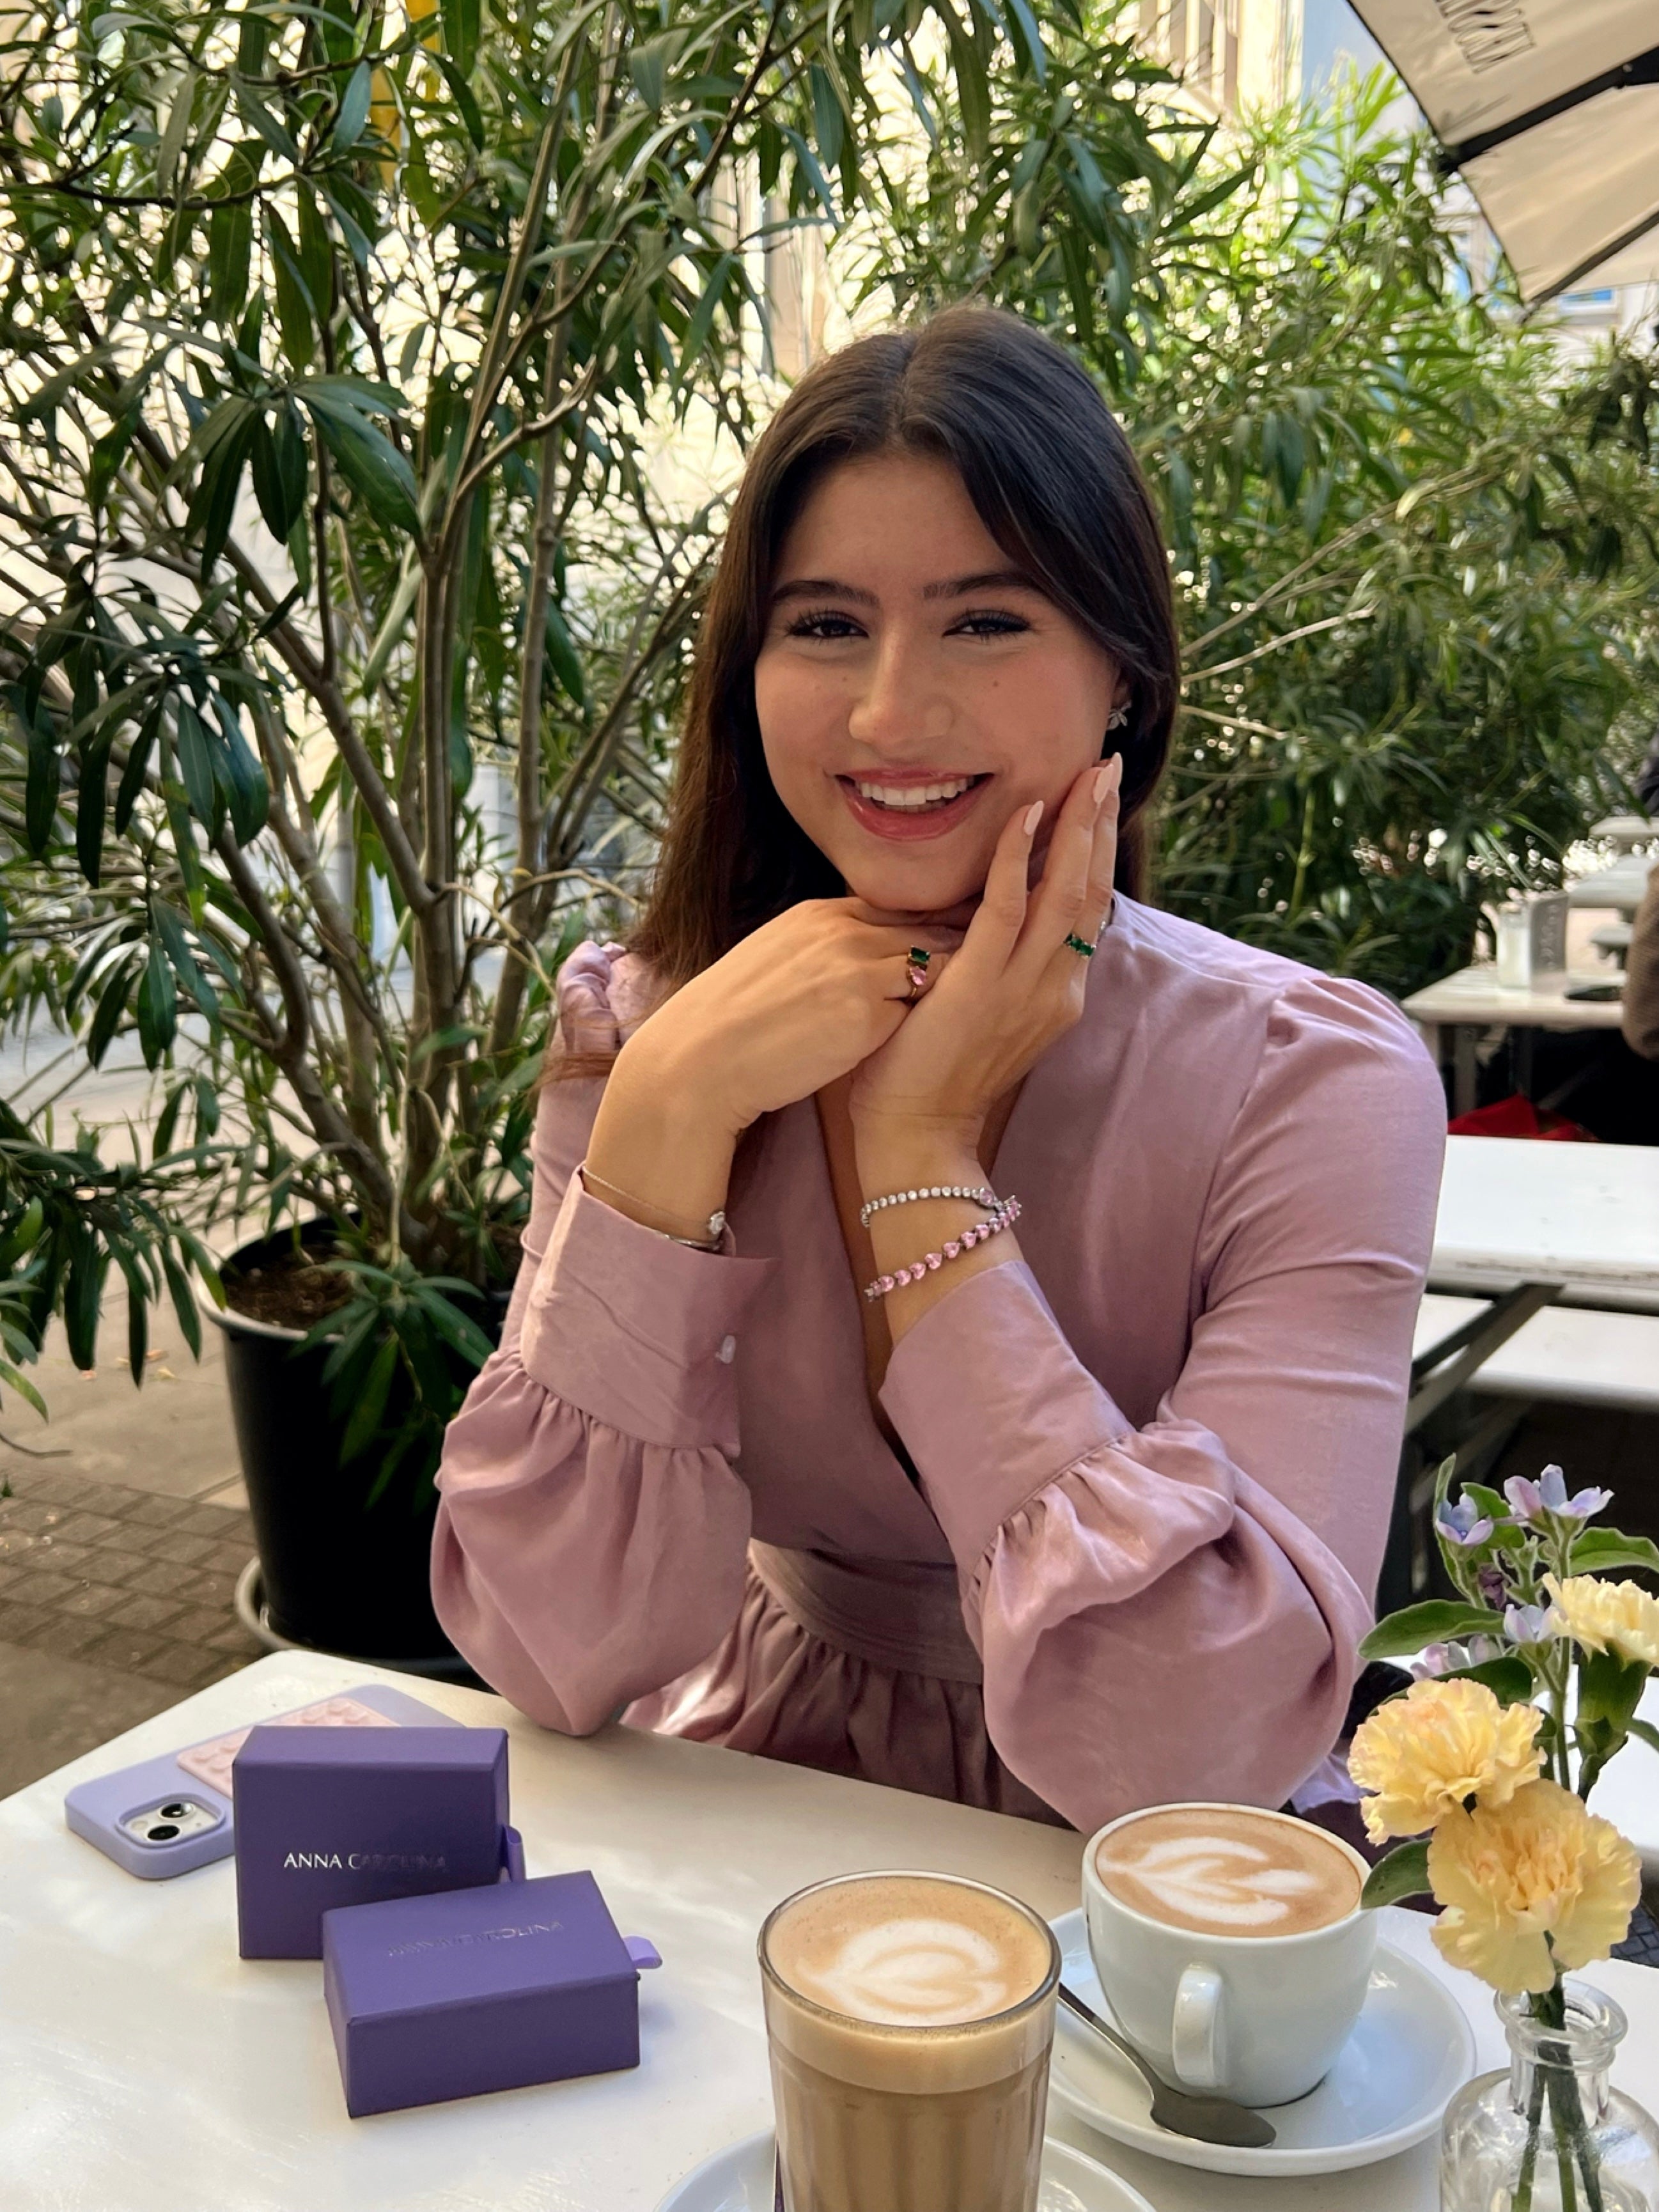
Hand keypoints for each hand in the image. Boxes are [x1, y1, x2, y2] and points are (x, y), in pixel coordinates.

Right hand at [623, 898, 961, 1138]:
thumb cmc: (734, 1022)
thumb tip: (859, 951)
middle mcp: (842, 931)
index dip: (935, 922)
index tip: (968, 932)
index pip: (896, 908)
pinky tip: (943, 1038)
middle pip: (927, 928)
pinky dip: (930, 1023)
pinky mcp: (867, 1014)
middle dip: (964, 944)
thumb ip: (823, 946)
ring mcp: (857, 970)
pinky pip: (919, 1011)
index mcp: (819, 914)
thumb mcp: (776, 958)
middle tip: (1001, 959)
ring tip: (982, 1003)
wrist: (701, 1060)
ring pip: (933, 965)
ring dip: (953, 986)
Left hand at [849, 754, 1120, 1169]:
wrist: (916, 1136)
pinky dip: (1016, 856)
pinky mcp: (981, 985)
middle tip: (1105, 765)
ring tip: (1084, 774)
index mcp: (1057, 993)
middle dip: (1101, 824)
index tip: (1098, 799)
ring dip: (1076, 827)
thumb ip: (999, 966)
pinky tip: (1025, 813)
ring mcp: (1024, 987)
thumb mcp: (984, 1012)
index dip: (1097, 850)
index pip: (1088, 907)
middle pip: (1092, 889)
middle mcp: (1055, 988)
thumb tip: (990, 914)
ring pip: (1065, 891)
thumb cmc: (934, 1075)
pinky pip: (1006, 907)